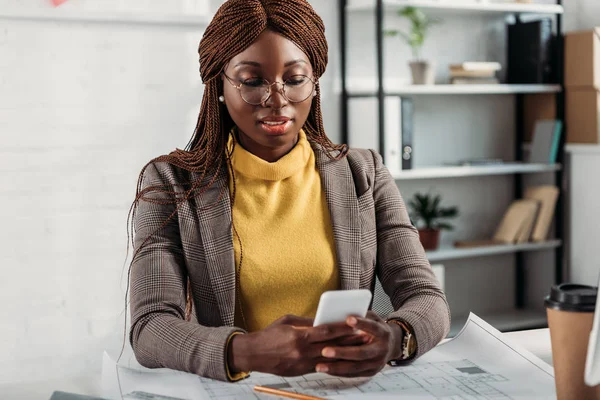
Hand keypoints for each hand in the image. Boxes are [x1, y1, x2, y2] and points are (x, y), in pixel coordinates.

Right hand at [228, 314, 365, 375]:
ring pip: (329, 359)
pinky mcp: (301, 372)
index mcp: (299, 336)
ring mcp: (302, 364)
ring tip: (358, 349)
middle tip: (364, 337)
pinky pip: (321, 367)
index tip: (355, 324)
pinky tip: (342, 358)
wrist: (253, 354)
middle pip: (331, 346)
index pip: (326, 331)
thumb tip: (323, 320)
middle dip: (349, 341)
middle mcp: (302, 352)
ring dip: (345, 354)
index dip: (342, 328)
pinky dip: (332, 362)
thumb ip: (307, 322)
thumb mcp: (287, 321)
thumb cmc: (269, 334)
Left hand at [315, 311, 403, 377]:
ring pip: (355, 367)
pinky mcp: (370, 372)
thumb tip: (338, 313)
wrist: (391, 345)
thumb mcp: (372, 318)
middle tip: (324, 350)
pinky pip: (353, 374)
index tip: (348, 319)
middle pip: (361, 352)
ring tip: (319, 366)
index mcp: (383, 333)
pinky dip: (338, 372)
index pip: (372, 328)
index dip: (361, 323)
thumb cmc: (375, 327)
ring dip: (336, 367)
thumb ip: (360, 316)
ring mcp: (376, 363)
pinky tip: (326, 370)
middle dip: (342, 352)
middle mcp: (382, 350)